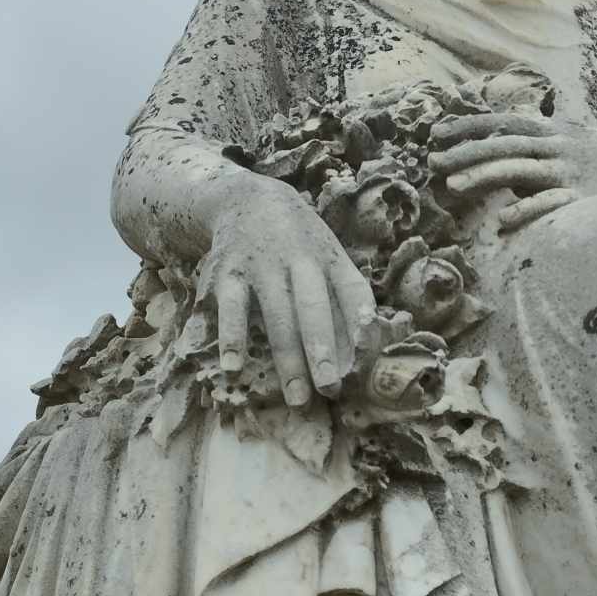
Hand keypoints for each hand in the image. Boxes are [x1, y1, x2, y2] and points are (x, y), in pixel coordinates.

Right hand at [195, 168, 375, 404]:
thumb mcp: (328, 256)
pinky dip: (232, 338)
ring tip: (296, 398)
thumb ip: (346, 296)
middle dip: (322, 350)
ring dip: (287, 358)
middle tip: (330, 389)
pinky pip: (231, 308)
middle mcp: (298, 260)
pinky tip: (233, 368)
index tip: (367, 352)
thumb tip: (366, 348)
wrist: (247, 197)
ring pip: (277, 315)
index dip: (361, 321)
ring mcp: (262, 266)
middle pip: (313, 308)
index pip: (352, 291)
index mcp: (329, 259)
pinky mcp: (228, 273)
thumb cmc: (299, 242)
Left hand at [426, 114, 596, 231]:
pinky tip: (500, 223)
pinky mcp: (582, 201)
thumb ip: (530, 138)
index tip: (436, 133)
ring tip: (451, 186)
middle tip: (432, 161)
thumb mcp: (565, 138)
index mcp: (550, 130)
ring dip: (483, 177)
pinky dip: (524, 212)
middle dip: (466, 152)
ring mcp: (569, 173)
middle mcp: (557, 147)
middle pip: (504, 145)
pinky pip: (549, 206)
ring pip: (520, 170)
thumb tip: (489, 141)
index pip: (502, 122)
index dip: (468, 126)